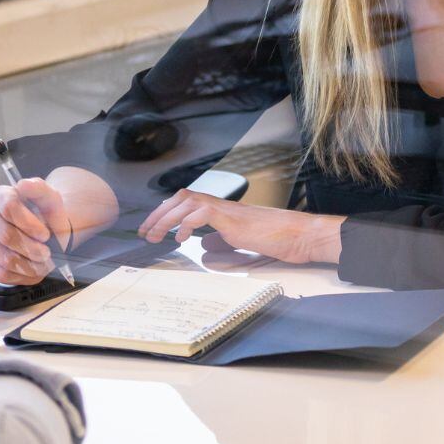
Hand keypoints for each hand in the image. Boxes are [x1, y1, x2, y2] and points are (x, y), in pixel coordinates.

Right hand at [0, 178, 71, 285]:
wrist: (46, 235)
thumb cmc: (46, 217)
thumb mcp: (51, 200)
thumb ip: (40, 189)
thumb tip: (24, 184)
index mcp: (1, 195)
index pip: (9, 207)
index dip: (29, 224)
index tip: (45, 234)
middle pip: (6, 236)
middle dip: (32, 249)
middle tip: (46, 253)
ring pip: (4, 258)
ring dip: (29, 265)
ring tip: (41, 263)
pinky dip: (19, 276)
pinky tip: (29, 271)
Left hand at [138, 191, 343, 264]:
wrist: (299, 235)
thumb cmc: (276, 238)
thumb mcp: (240, 241)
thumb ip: (221, 240)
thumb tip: (204, 245)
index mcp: (222, 209)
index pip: (186, 202)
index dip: (166, 212)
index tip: (152, 227)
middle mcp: (222, 205)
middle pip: (181, 197)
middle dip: (159, 213)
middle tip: (145, 231)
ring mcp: (227, 210)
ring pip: (187, 202)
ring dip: (166, 218)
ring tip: (155, 235)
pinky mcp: (233, 218)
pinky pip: (202, 213)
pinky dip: (187, 224)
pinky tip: (181, 238)